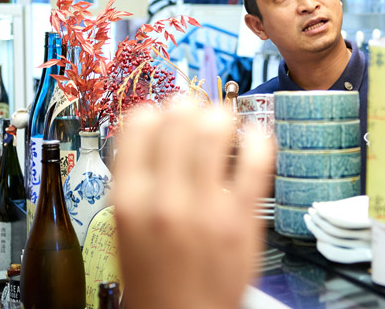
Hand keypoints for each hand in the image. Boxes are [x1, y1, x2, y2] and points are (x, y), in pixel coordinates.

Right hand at [114, 102, 273, 308]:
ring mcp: (206, 208)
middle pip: (178, 119)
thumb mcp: (126, 229)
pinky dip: (258, 138)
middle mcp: (165, 199)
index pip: (139, 124)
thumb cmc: (156, 277)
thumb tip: (150, 132)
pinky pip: (256, 160)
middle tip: (195, 111)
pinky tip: (254, 136)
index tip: (164, 113)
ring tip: (222, 120)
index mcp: (130, 200)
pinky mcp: (243, 218)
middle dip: (188, 106)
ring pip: (215, 130)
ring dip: (220, 115)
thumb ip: (136, 182)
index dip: (154, 110)